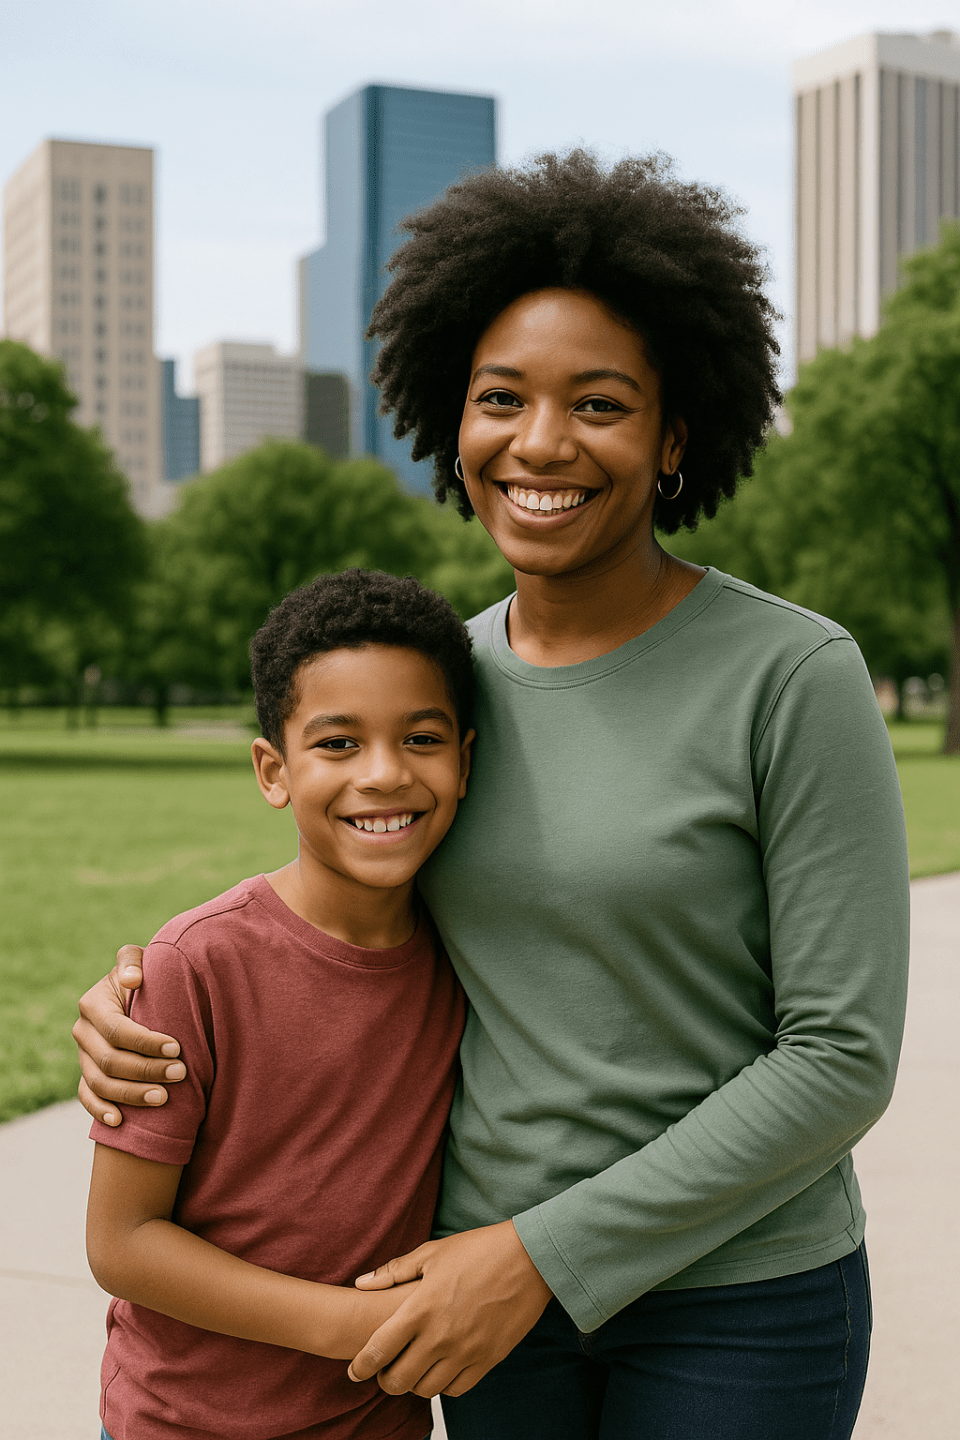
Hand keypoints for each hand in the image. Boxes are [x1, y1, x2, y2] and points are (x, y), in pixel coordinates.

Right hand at [73, 947, 185, 1125]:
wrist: (142, 993)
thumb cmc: (148, 975)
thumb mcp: (141, 960)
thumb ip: (133, 961)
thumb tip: (132, 980)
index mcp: (93, 1003)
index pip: (118, 1029)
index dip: (146, 1041)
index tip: (176, 1047)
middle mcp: (83, 1031)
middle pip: (110, 1061)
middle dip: (146, 1070)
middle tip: (180, 1074)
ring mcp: (83, 1055)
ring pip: (100, 1083)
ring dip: (131, 1094)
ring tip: (164, 1098)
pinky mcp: (87, 1074)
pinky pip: (86, 1097)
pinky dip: (100, 1111)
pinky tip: (120, 1121)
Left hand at [347, 1220, 551, 1397]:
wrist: (528, 1259)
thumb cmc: (477, 1250)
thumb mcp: (432, 1253)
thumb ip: (393, 1272)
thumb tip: (361, 1283)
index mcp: (422, 1308)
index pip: (379, 1349)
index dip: (361, 1366)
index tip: (354, 1371)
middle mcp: (441, 1335)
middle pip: (399, 1380)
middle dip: (384, 1380)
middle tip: (384, 1371)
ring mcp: (466, 1351)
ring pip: (426, 1389)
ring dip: (413, 1384)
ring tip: (412, 1370)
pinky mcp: (488, 1360)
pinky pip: (456, 1389)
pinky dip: (442, 1386)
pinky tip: (440, 1369)